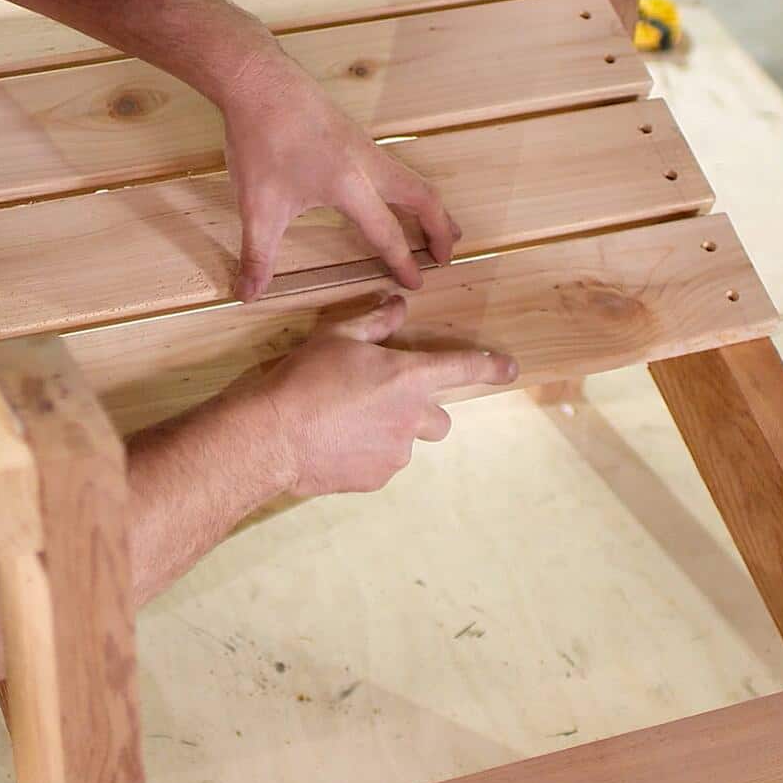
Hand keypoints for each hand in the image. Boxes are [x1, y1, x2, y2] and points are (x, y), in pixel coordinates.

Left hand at [220, 53, 460, 301]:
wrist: (258, 80)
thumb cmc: (260, 141)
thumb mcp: (256, 206)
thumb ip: (258, 254)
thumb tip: (248, 294)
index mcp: (351, 187)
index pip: (388, 233)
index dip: (403, 262)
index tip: (416, 285)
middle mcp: (368, 164)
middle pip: (424, 198)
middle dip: (441, 229)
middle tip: (446, 256)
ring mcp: (364, 145)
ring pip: (412, 178)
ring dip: (429, 205)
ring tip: (439, 226)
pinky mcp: (353, 133)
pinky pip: (394, 165)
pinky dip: (408, 187)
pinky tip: (394, 195)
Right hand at [255, 296, 516, 495]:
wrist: (272, 436)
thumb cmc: (303, 380)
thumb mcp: (337, 337)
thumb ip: (375, 322)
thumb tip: (398, 305)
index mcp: (409, 377)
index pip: (464, 368)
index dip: (491, 367)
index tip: (509, 369)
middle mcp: (412, 418)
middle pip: (439, 419)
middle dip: (421, 412)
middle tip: (383, 404)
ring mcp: (396, 453)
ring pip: (406, 443)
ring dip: (388, 434)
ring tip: (346, 424)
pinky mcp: (377, 478)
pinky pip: (382, 464)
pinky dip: (366, 455)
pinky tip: (336, 443)